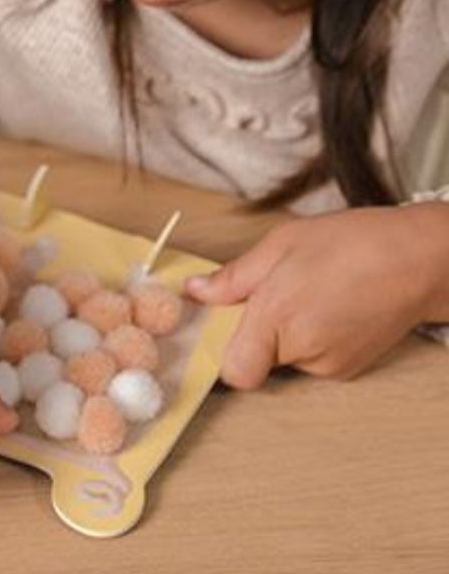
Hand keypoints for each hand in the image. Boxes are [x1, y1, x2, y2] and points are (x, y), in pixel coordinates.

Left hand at [184, 204, 448, 388]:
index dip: (221, 351)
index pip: (234, 371)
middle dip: (253, 330)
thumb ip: (234, 277)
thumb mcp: (281, 244)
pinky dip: (308, 337)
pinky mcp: (349, 370)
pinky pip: (309, 359)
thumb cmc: (351, 243)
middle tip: (272, 292)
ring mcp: (330, 365)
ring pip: (283, 358)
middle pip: (255, 359)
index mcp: (279, 316)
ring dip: (282, 333)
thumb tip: (195, 292)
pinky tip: (326, 306)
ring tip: (308, 293)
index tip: (223, 321)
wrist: (419, 259)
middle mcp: (304, 350)